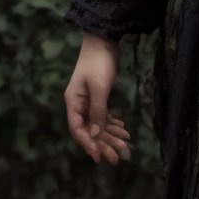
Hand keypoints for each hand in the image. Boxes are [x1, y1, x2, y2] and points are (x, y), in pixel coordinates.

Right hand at [64, 34, 131, 166]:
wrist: (103, 40)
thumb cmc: (99, 63)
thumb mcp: (99, 88)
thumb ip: (97, 111)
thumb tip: (94, 134)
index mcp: (73, 102)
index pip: (78, 129)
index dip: (88, 144)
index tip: (99, 157)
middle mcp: (78, 103)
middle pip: (89, 129)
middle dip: (103, 143)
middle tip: (118, 158)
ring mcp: (88, 100)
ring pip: (98, 123)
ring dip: (111, 134)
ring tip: (126, 143)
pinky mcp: (98, 95)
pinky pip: (103, 114)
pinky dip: (113, 122)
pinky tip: (123, 129)